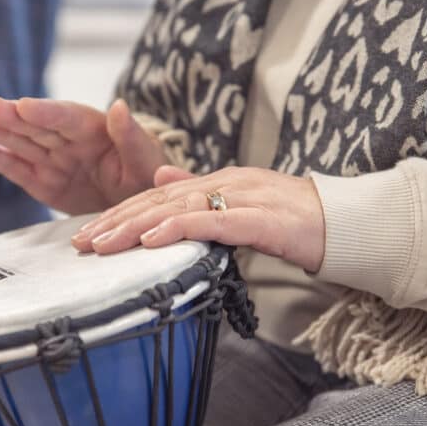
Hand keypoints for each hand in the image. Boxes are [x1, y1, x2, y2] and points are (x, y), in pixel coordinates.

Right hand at [0, 97, 167, 213]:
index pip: (66, 117)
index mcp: (94, 129)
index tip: (23, 106)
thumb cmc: (146, 175)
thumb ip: (131, 136)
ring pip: (22, 144)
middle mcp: (68, 140)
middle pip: (37, 127)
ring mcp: (53, 160)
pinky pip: (17, 169)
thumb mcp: (146, 159)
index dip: (45, 111)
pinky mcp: (43, 182)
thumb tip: (119, 106)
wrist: (139, 204)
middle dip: (14, 118)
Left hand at [71, 165, 326, 271]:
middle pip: (158, 200)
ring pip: (176, 208)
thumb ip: (201, 197)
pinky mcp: (259, 218)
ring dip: (135, 226)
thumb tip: (161, 183)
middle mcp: (223, 183)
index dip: (119, 214)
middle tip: (80, 242)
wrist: (346, 223)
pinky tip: (150, 240)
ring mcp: (242, 197)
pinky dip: (177, 229)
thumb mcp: (242, 206)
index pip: (157, 197)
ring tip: (102, 243)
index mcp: (217, 181)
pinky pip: (211, 222)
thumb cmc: (296, 221)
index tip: (88, 234)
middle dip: (114, 221)